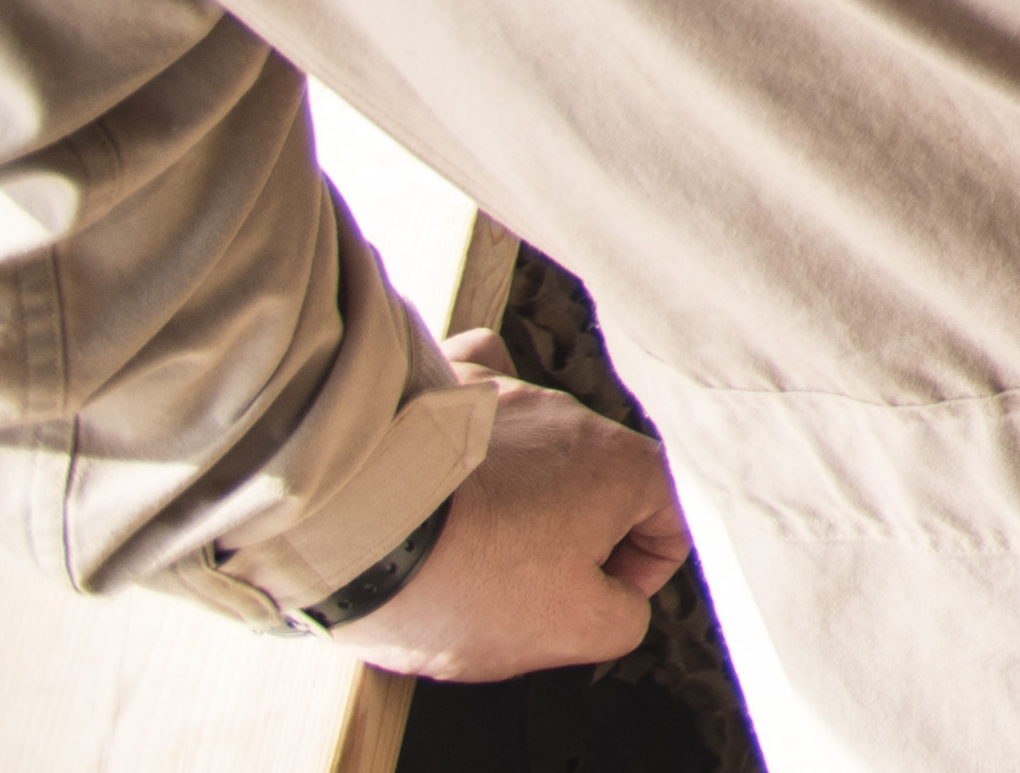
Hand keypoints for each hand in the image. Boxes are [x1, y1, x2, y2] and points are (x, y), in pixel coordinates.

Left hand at [331, 341, 684, 683]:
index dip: (630, 583)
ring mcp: (506, 393)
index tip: (581, 609)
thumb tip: (617, 601)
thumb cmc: (463, 576)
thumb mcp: (569, 630)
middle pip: (595, 491)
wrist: (351, 526)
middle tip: (509, 591)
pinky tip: (451, 451)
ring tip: (454, 546)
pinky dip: (471, 421)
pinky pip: (474, 393)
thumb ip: (622, 619)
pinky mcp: (441, 388)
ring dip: (512, 501)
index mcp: (624, 468)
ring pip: (533, 453)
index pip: (667, 527)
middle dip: (564, 543)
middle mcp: (575, 416)